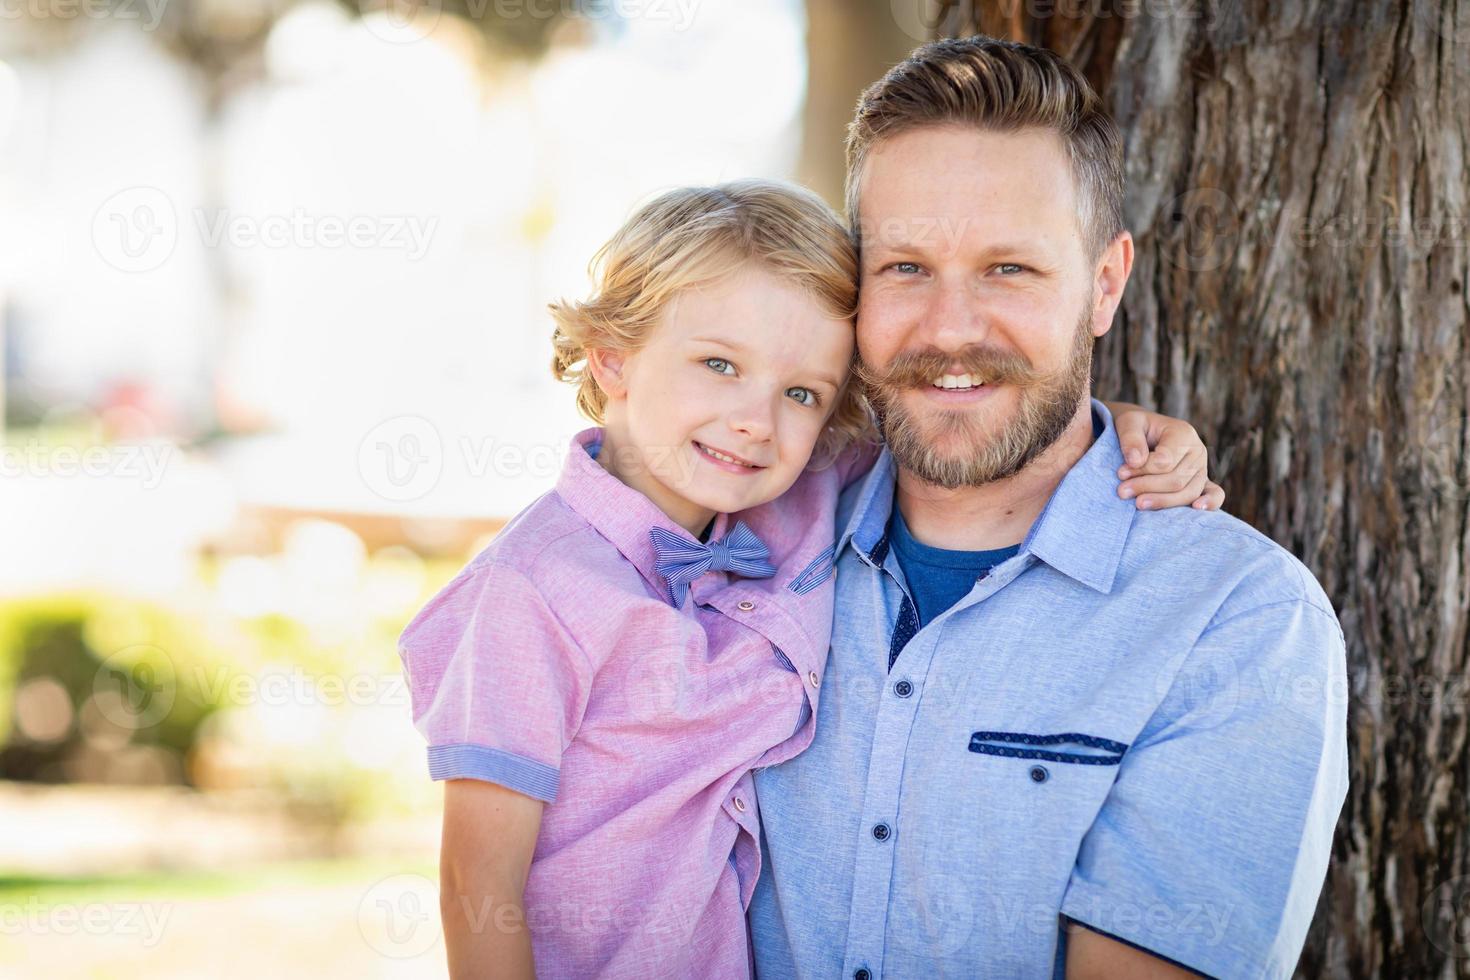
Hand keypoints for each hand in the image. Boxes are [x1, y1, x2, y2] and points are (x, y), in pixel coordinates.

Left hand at [1108, 403, 1223, 511]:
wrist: (1144, 433)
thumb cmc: (1136, 428)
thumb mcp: (1128, 422)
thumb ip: (1131, 438)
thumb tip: (1135, 460)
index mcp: (1183, 433)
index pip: (1165, 460)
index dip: (1141, 470)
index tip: (1120, 473)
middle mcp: (1197, 451)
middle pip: (1176, 479)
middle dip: (1147, 487)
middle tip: (1121, 492)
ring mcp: (1202, 469)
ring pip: (1187, 492)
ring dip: (1162, 501)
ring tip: (1138, 504)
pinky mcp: (1202, 483)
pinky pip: (1215, 494)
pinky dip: (1210, 502)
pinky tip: (1196, 508)